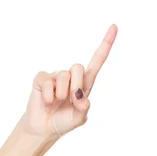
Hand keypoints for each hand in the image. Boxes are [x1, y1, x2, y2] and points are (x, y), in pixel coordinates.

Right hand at [18, 24, 117, 138]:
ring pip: (63, 76)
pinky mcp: (42, 79)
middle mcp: (71, 77)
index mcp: (85, 84)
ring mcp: (56, 77)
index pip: (97, 61)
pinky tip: (47, 101)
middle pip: (78, 67)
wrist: (45, 129)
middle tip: (70, 100)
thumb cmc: (64, 121)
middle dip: (76, 85)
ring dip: (61, 94)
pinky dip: (48, 95)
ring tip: (57, 102)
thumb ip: (84, 107)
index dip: (106, 44)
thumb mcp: (80, 118)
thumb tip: (80, 95)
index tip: (114, 27)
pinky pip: (47, 81)